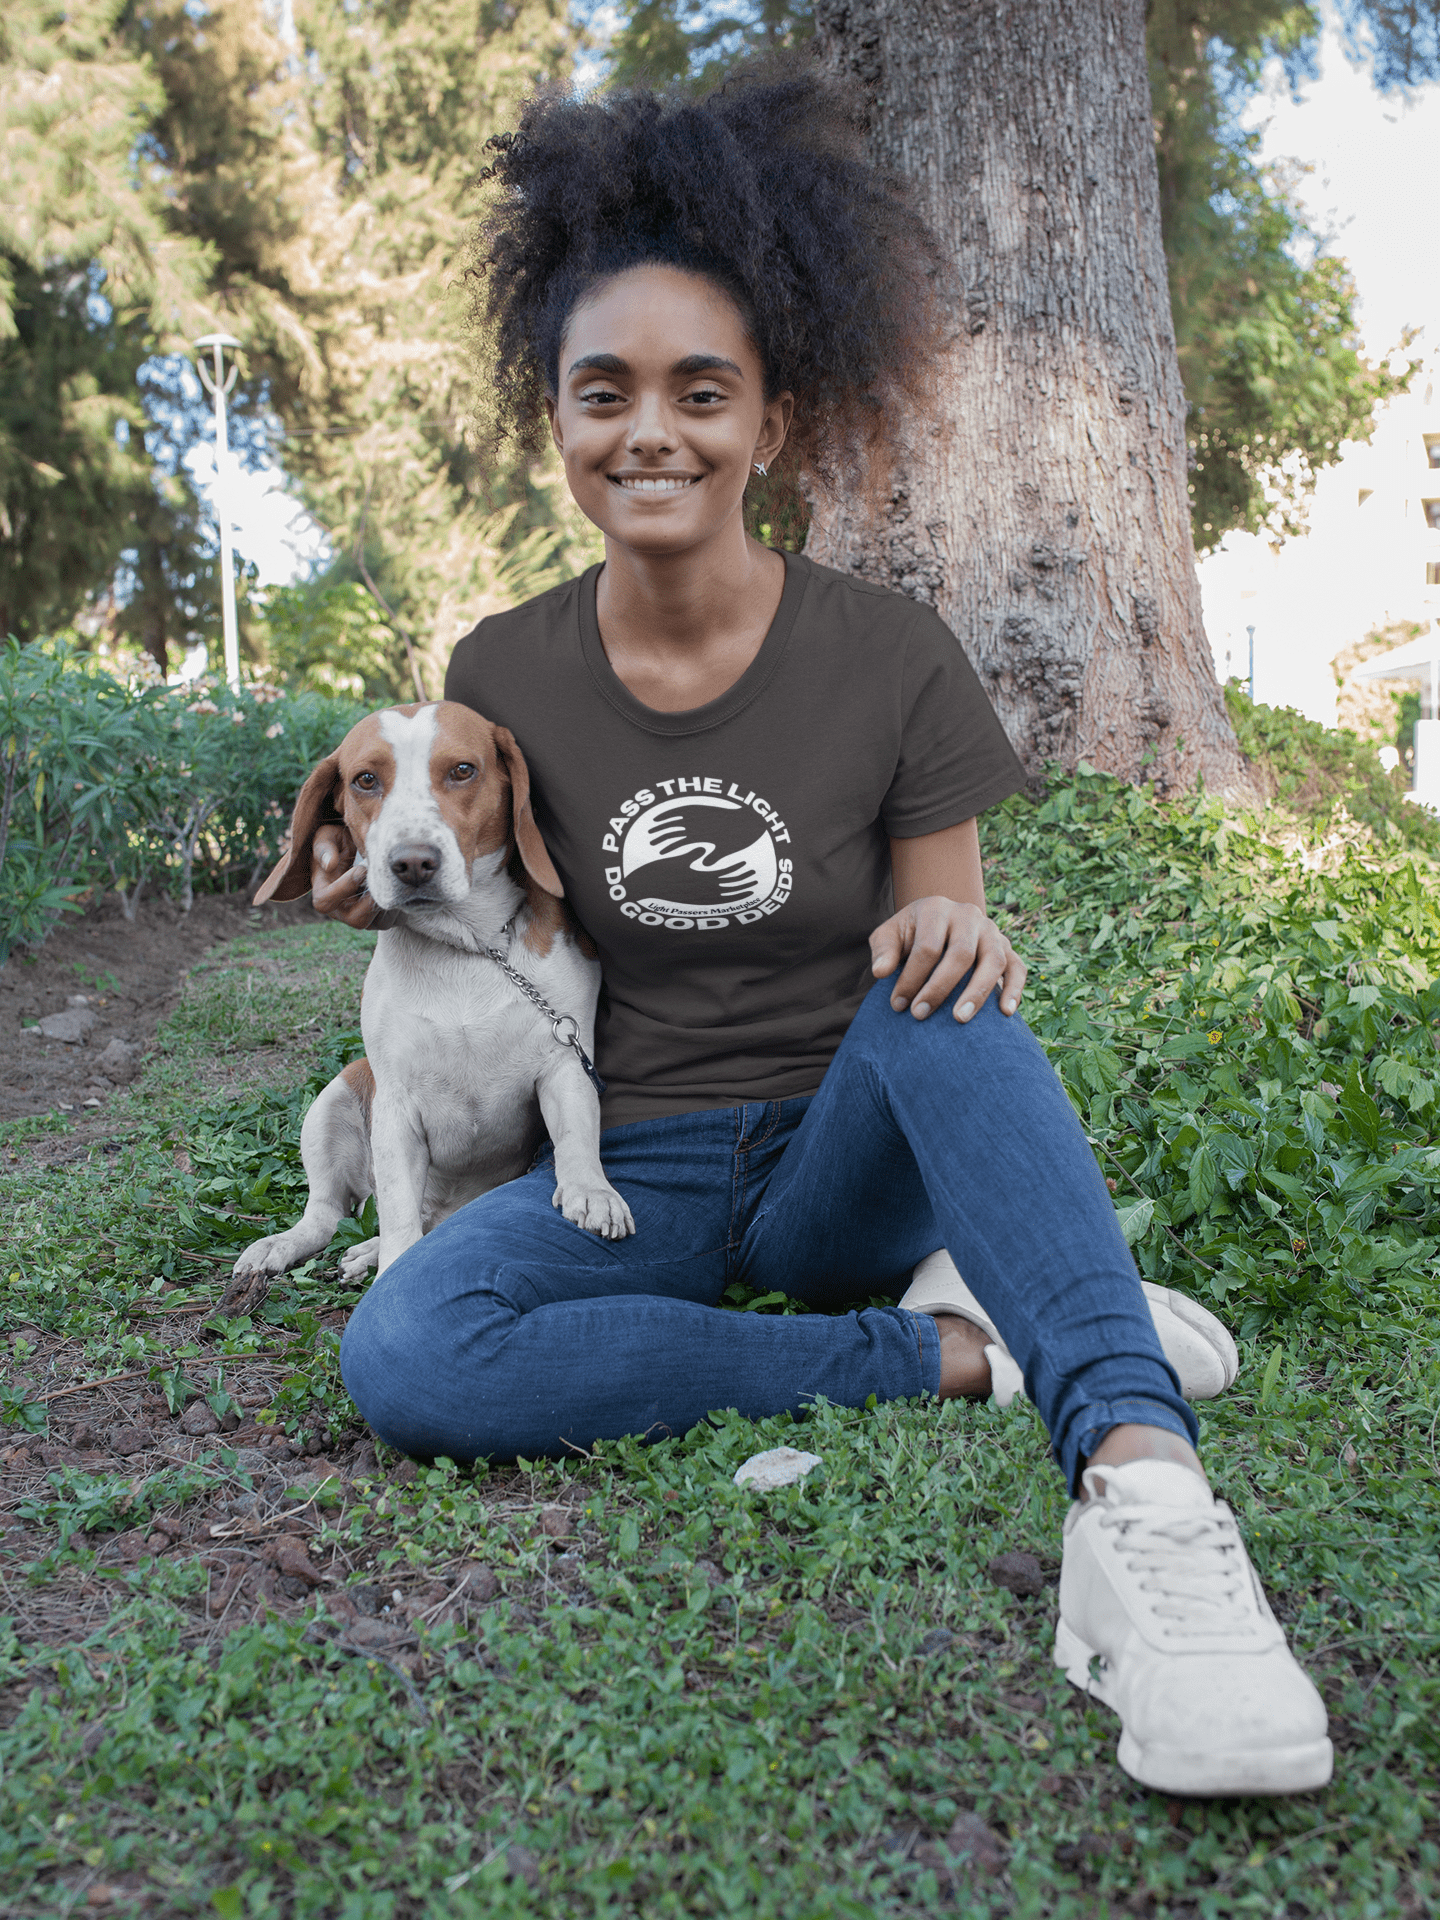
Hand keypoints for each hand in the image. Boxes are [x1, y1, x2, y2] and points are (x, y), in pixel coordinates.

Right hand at [311, 824, 397, 929]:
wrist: (357, 851)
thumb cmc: (338, 844)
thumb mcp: (328, 837)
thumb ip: (325, 847)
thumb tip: (330, 864)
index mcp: (323, 894)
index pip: (325, 901)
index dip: (344, 887)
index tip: (361, 868)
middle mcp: (341, 912)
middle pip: (356, 920)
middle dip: (372, 900)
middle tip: (382, 879)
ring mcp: (362, 917)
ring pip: (379, 923)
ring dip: (390, 902)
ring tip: (396, 880)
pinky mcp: (380, 919)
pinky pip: (394, 920)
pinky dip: (401, 905)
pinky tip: (404, 886)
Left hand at [869, 895, 1026, 1022]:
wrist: (938, 924)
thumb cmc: (910, 935)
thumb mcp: (889, 936)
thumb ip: (883, 951)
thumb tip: (881, 972)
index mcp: (937, 909)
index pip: (928, 947)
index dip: (911, 978)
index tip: (898, 1005)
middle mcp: (969, 916)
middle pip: (961, 954)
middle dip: (939, 988)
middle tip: (920, 1014)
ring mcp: (992, 932)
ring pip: (994, 961)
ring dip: (977, 993)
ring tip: (960, 1019)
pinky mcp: (1008, 948)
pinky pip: (1018, 968)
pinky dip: (1015, 989)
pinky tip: (1005, 1013)